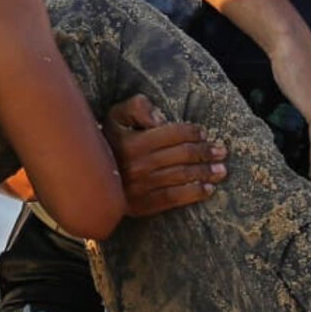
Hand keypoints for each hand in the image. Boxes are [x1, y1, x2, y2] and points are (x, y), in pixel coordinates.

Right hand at [102, 95, 227, 215]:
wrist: (89, 178)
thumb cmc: (108, 142)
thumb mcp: (115, 116)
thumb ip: (137, 107)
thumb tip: (160, 118)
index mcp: (131, 141)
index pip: (172, 133)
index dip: (193, 132)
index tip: (204, 133)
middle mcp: (137, 165)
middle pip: (182, 155)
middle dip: (206, 152)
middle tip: (221, 152)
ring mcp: (140, 187)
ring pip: (182, 177)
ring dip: (205, 173)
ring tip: (221, 171)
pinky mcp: (142, 205)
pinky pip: (173, 199)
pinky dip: (194, 194)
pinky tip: (208, 190)